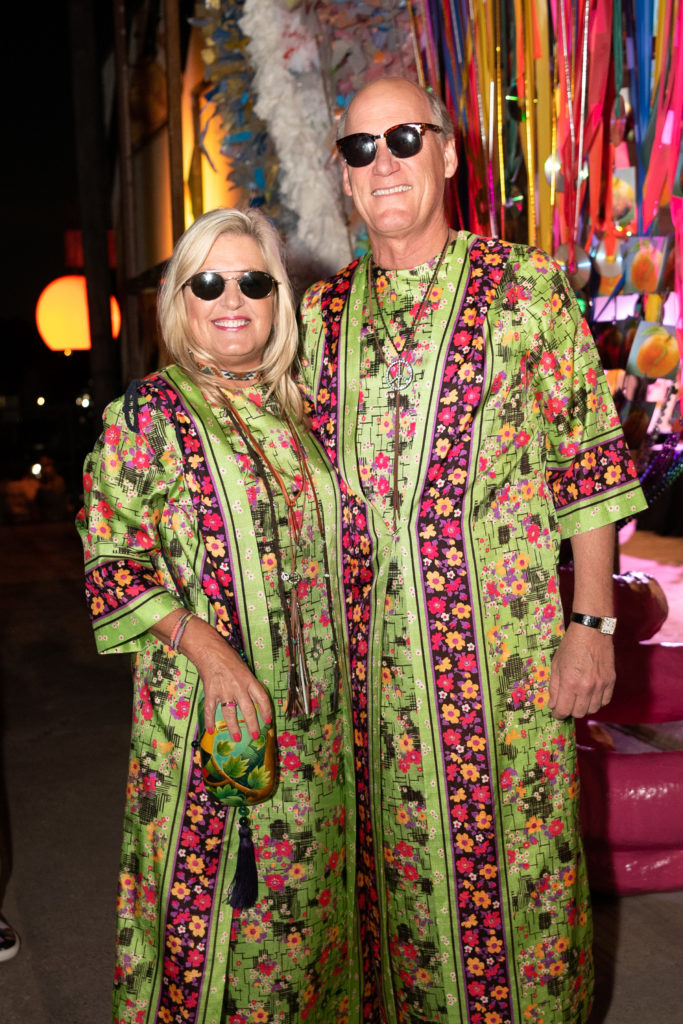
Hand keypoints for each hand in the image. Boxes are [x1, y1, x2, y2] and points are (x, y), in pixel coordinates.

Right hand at [178, 617, 272, 739]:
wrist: (209, 650)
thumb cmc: (227, 656)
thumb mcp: (243, 667)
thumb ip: (247, 682)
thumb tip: (251, 696)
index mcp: (249, 680)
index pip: (262, 698)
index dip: (266, 711)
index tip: (267, 721)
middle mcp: (239, 687)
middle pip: (248, 710)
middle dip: (252, 725)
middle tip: (255, 735)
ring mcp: (224, 691)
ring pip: (230, 713)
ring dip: (234, 727)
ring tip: (237, 738)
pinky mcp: (211, 692)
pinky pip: (210, 709)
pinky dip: (209, 720)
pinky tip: (210, 730)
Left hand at [548, 622, 615, 719]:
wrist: (592, 630)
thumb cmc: (571, 645)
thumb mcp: (556, 664)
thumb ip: (554, 687)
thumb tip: (553, 705)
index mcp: (570, 682)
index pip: (564, 710)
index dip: (558, 714)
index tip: (556, 712)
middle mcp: (586, 686)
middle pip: (579, 713)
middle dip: (570, 711)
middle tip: (566, 704)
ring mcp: (601, 685)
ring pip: (593, 710)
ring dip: (584, 707)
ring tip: (578, 699)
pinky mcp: (611, 681)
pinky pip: (605, 701)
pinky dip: (597, 702)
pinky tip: (591, 695)